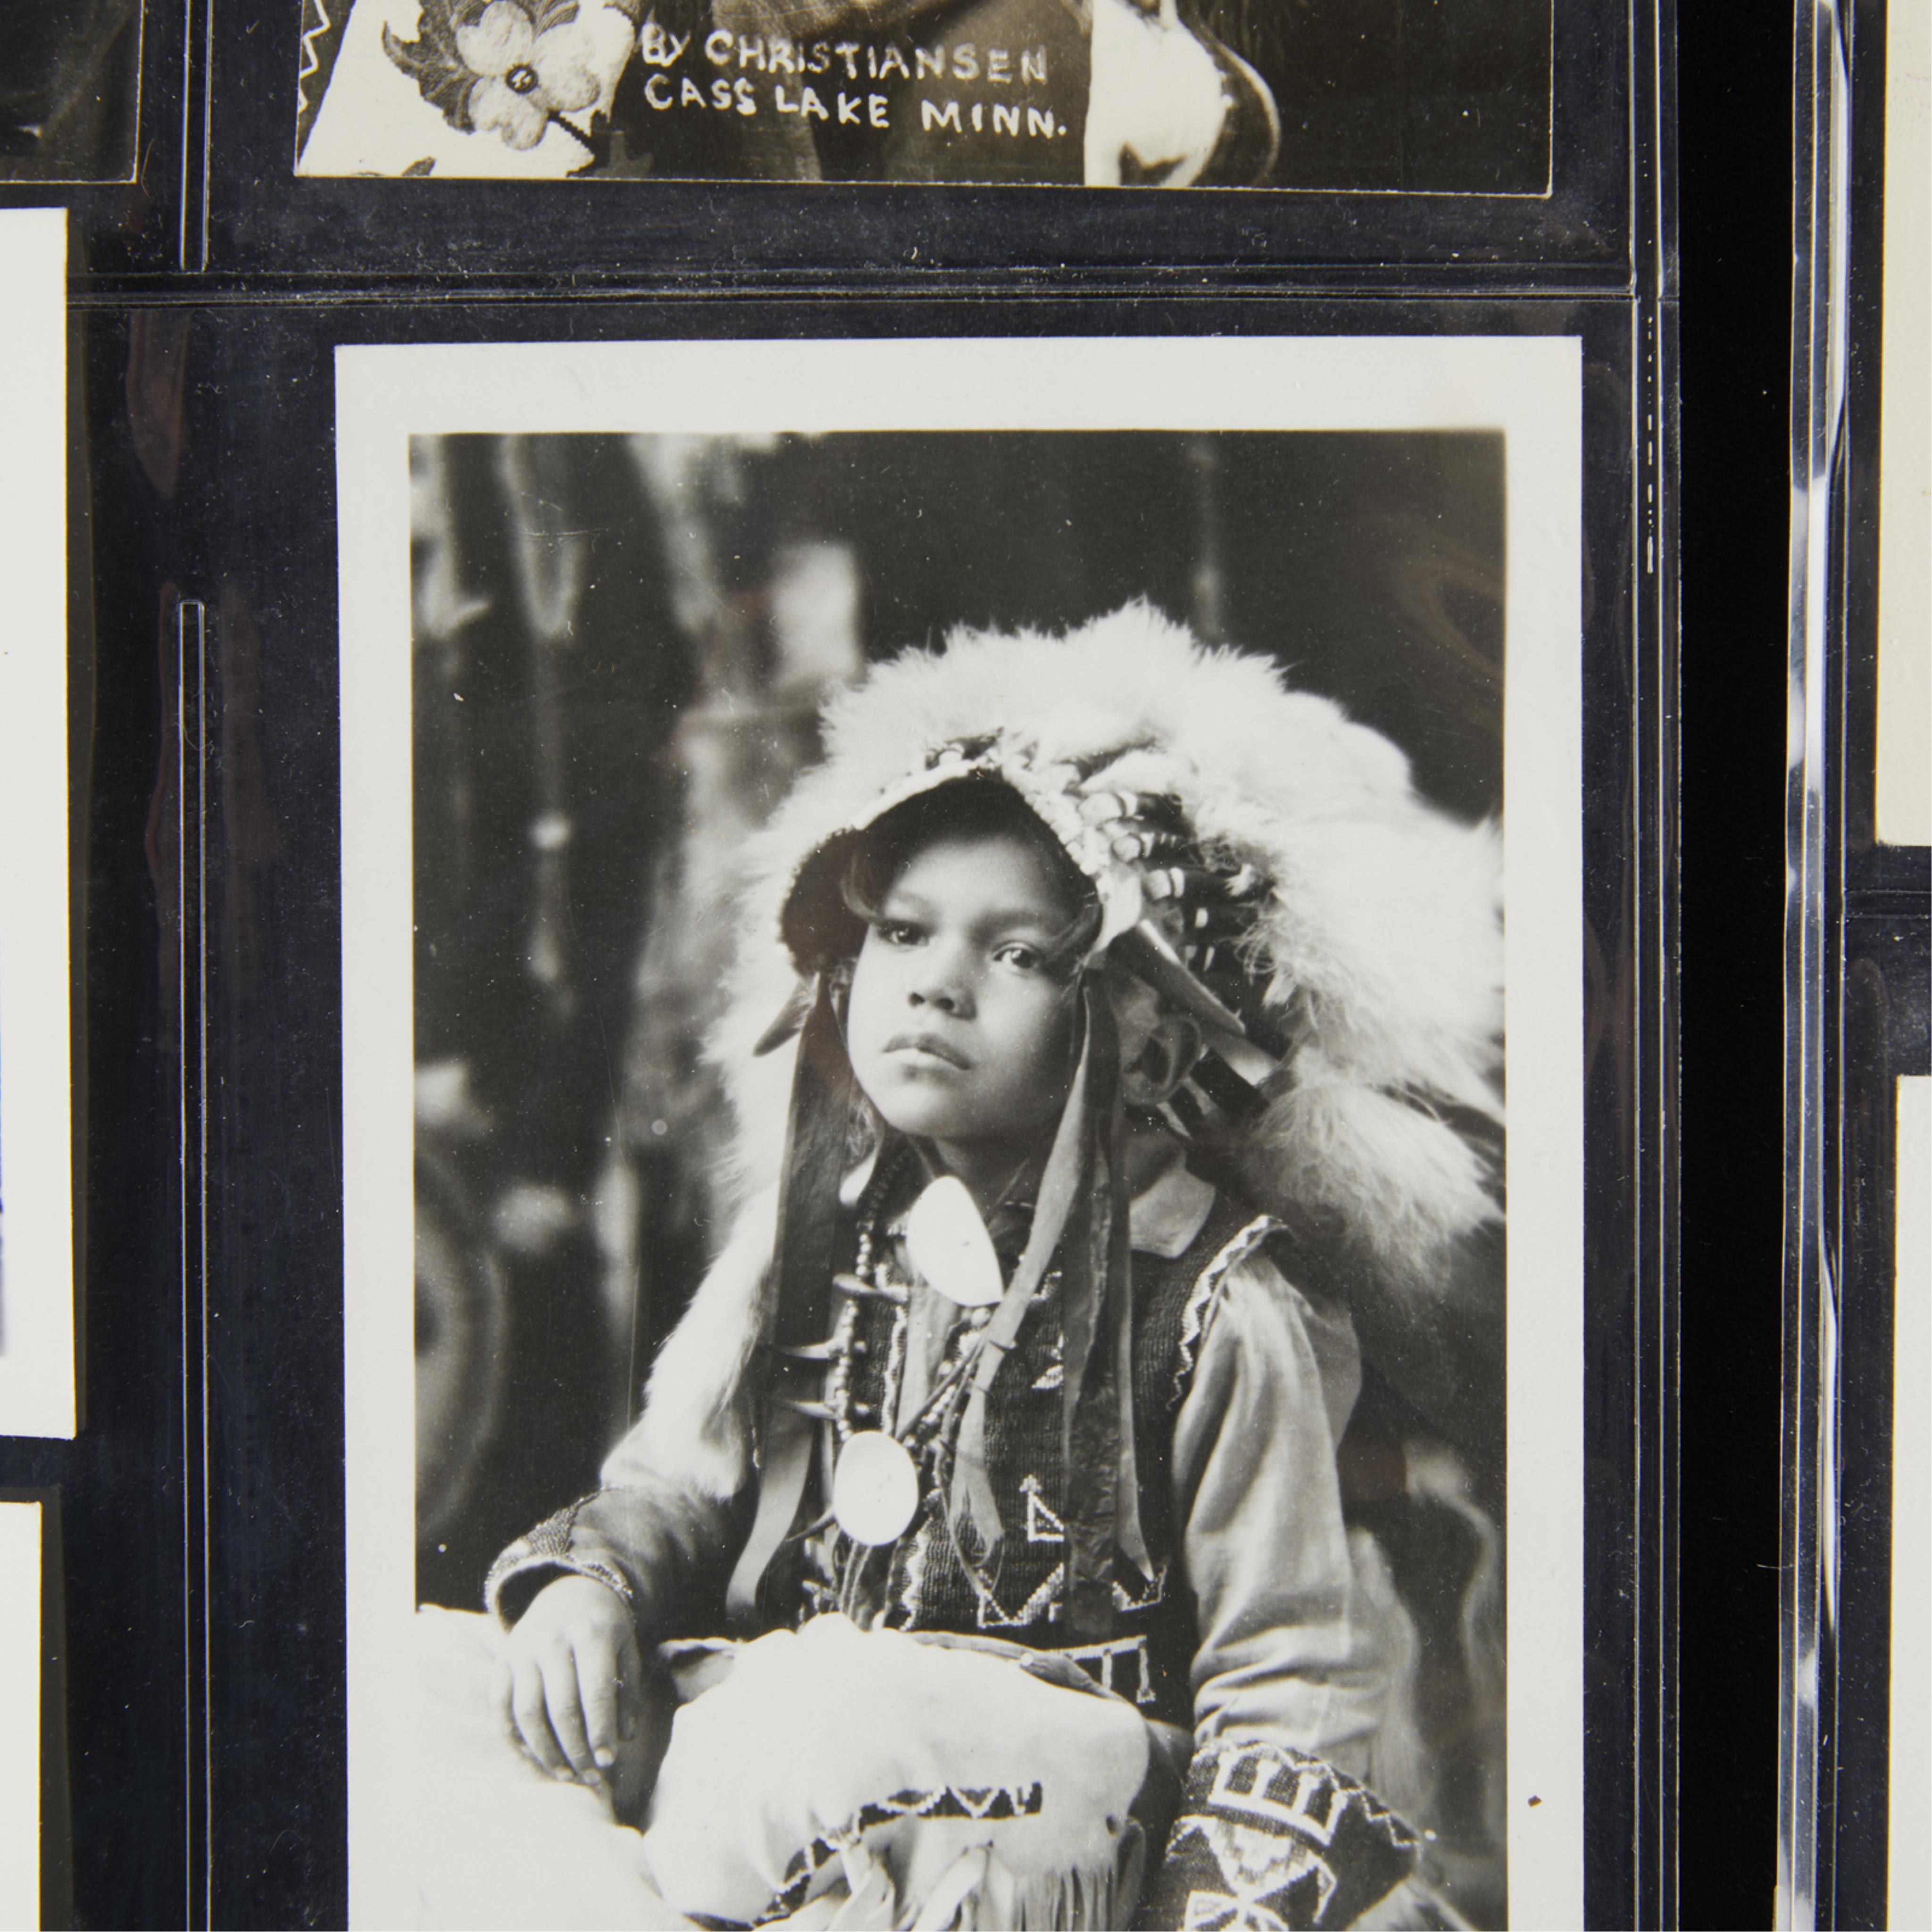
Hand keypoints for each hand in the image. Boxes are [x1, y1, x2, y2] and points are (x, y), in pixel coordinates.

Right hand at [498, 1574, 642, 1794]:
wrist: (569, 1591)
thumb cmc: (605, 1628)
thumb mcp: (627, 1649)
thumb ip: (628, 1693)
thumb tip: (622, 1739)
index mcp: (591, 1633)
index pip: (595, 1692)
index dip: (601, 1732)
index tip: (609, 1762)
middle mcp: (553, 1639)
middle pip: (561, 1707)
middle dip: (576, 1749)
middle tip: (589, 1777)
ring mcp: (522, 1649)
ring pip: (527, 1712)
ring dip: (545, 1751)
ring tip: (564, 1773)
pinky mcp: (502, 1660)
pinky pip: (500, 1706)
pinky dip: (513, 1737)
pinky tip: (532, 1757)